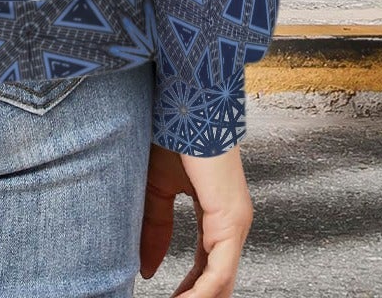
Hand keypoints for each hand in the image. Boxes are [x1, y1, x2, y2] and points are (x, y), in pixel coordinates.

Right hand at [139, 143, 252, 297]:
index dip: (189, 290)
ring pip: (221, 282)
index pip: (209, 266)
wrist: (184, 103)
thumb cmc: (173, 134)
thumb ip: (155, 228)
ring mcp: (235, 222)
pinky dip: (201, 293)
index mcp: (219, 215)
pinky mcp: (231, 220)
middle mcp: (233, 221)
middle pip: (218, 280)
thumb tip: (146, 269)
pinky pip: (219, 272)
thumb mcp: (157, 189)